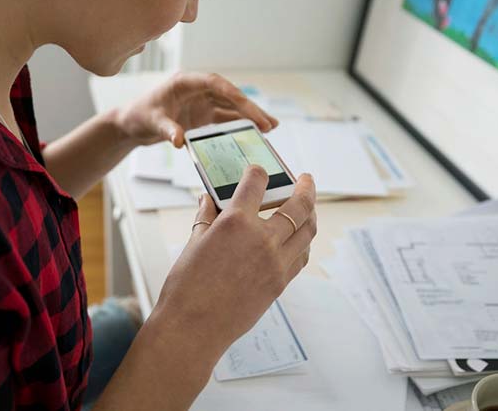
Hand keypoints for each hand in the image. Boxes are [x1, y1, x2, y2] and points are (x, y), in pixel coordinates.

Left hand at [115, 72, 277, 147]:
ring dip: (250, 115)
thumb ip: (166, 130)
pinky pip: (226, 117)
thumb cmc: (138, 116)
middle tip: (268, 123)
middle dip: (249, 108)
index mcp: (185, 81)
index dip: (233, 94)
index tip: (248, 106)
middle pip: (228, 95)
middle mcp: (197, 88)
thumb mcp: (150, 123)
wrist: (132, 124)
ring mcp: (202, 101)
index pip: (214, 83)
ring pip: (232, 106)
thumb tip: (180, 141)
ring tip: (271, 127)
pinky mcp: (204, 114)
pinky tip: (257, 130)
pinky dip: (241, 123)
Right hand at [152, 168, 316, 358]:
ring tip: (308, 206)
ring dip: (311, 213)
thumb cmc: (186, 285)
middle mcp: (262, 238)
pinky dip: (303, 242)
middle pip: (298, 204)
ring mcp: (276, 262)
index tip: (259, 171)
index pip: (256, 183)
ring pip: (308, 230)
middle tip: (306, 179)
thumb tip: (207, 199)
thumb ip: (206, 217)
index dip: (258, 172)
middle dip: (306, 187)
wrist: (194, 326)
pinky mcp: (280, 283)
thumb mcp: (193, 243)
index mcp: (235, 222)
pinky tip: (297, 238)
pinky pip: (301, 256)